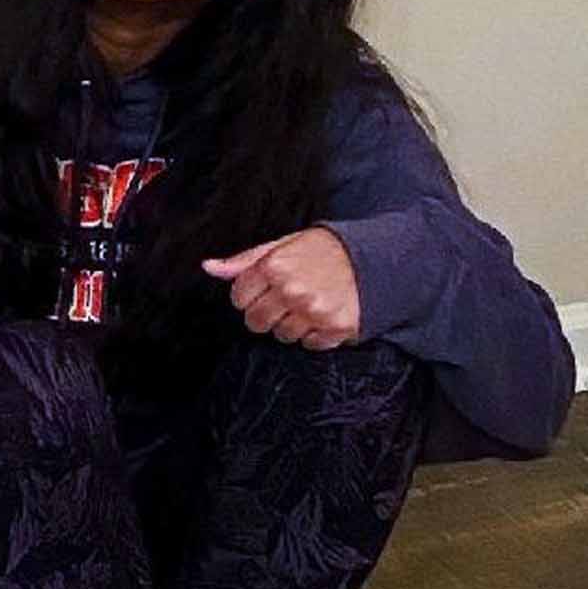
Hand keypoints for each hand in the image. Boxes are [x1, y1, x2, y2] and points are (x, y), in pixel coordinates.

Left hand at [202, 228, 360, 347]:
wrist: (379, 256)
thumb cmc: (326, 250)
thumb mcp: (284, 244)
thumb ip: (245, 260)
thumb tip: (209, 267)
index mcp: (275, 266)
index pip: (238, 298)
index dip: (250, 294)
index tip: (267, 287)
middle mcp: (293, 290)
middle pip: (255, 322)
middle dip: (267, 312)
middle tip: (288, 298)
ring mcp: (315, 311)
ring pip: (283, 335)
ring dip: (293, 324)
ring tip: (311, 303)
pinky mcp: (337, 327)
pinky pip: (311, 344)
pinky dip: (317, 333)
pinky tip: (326, 313)